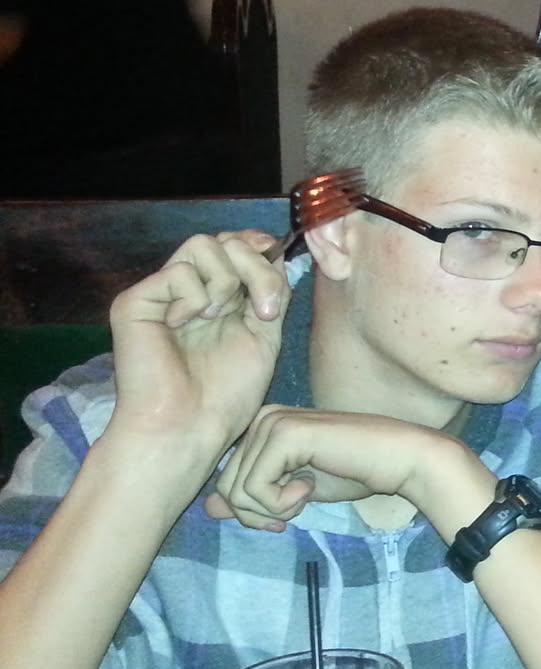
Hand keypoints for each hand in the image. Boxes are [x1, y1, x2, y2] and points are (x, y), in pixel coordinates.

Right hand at [105, 230, 286, 462]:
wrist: (188, 427)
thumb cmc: (226, 394)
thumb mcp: (265, 335)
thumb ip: (270, 292)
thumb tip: (275, 249)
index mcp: (217, 298)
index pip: (237, 247)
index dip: (259, 246)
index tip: (278, 263)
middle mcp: (188, 291)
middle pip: (225, 240)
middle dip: (255, 268)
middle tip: (263, 311)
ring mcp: (161, 294)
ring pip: (201, 244)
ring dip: (226, 280)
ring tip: (219, 318)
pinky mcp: (134, 302)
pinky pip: (177, 272)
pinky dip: (194, 297)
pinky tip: (184, 325)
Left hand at [208, 405, 480, 532]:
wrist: (399, 459)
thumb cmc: (357, 473)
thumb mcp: (295, 492)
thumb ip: (256, 498)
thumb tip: (210, 509)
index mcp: (264, 426)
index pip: (227, 481)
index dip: (252, 511)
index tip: (287, 514)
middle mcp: (262, 418)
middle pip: (226, 489)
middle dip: (258, 514)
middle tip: (297, 509)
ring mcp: (271, 422)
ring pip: (237, 492)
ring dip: (274, 508)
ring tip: (307, 494)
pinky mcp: (282, 433)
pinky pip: (255, 488)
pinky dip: (282, 502)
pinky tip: (311, 486)